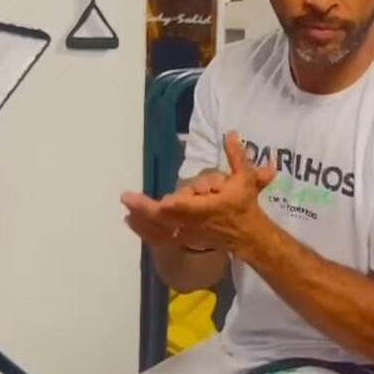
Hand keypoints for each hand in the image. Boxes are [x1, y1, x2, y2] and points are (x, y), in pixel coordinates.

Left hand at [120, 133, 274, 252]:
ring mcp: (187, 233)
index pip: (187, 206)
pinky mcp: (183, 239)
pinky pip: (159, 237)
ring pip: (159, 229)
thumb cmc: (244, 207)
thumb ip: (236, 156)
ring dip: (141, 220)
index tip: (163, 200)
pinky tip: (129, 221)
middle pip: (166, 218)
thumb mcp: (245, 179)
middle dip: (146, 209)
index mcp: (209, 207)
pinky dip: (144, 230)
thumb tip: (231, 133)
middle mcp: (194, 222)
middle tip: (126, 198)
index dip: (174, 204)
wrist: (248, 237)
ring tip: (125, 210)